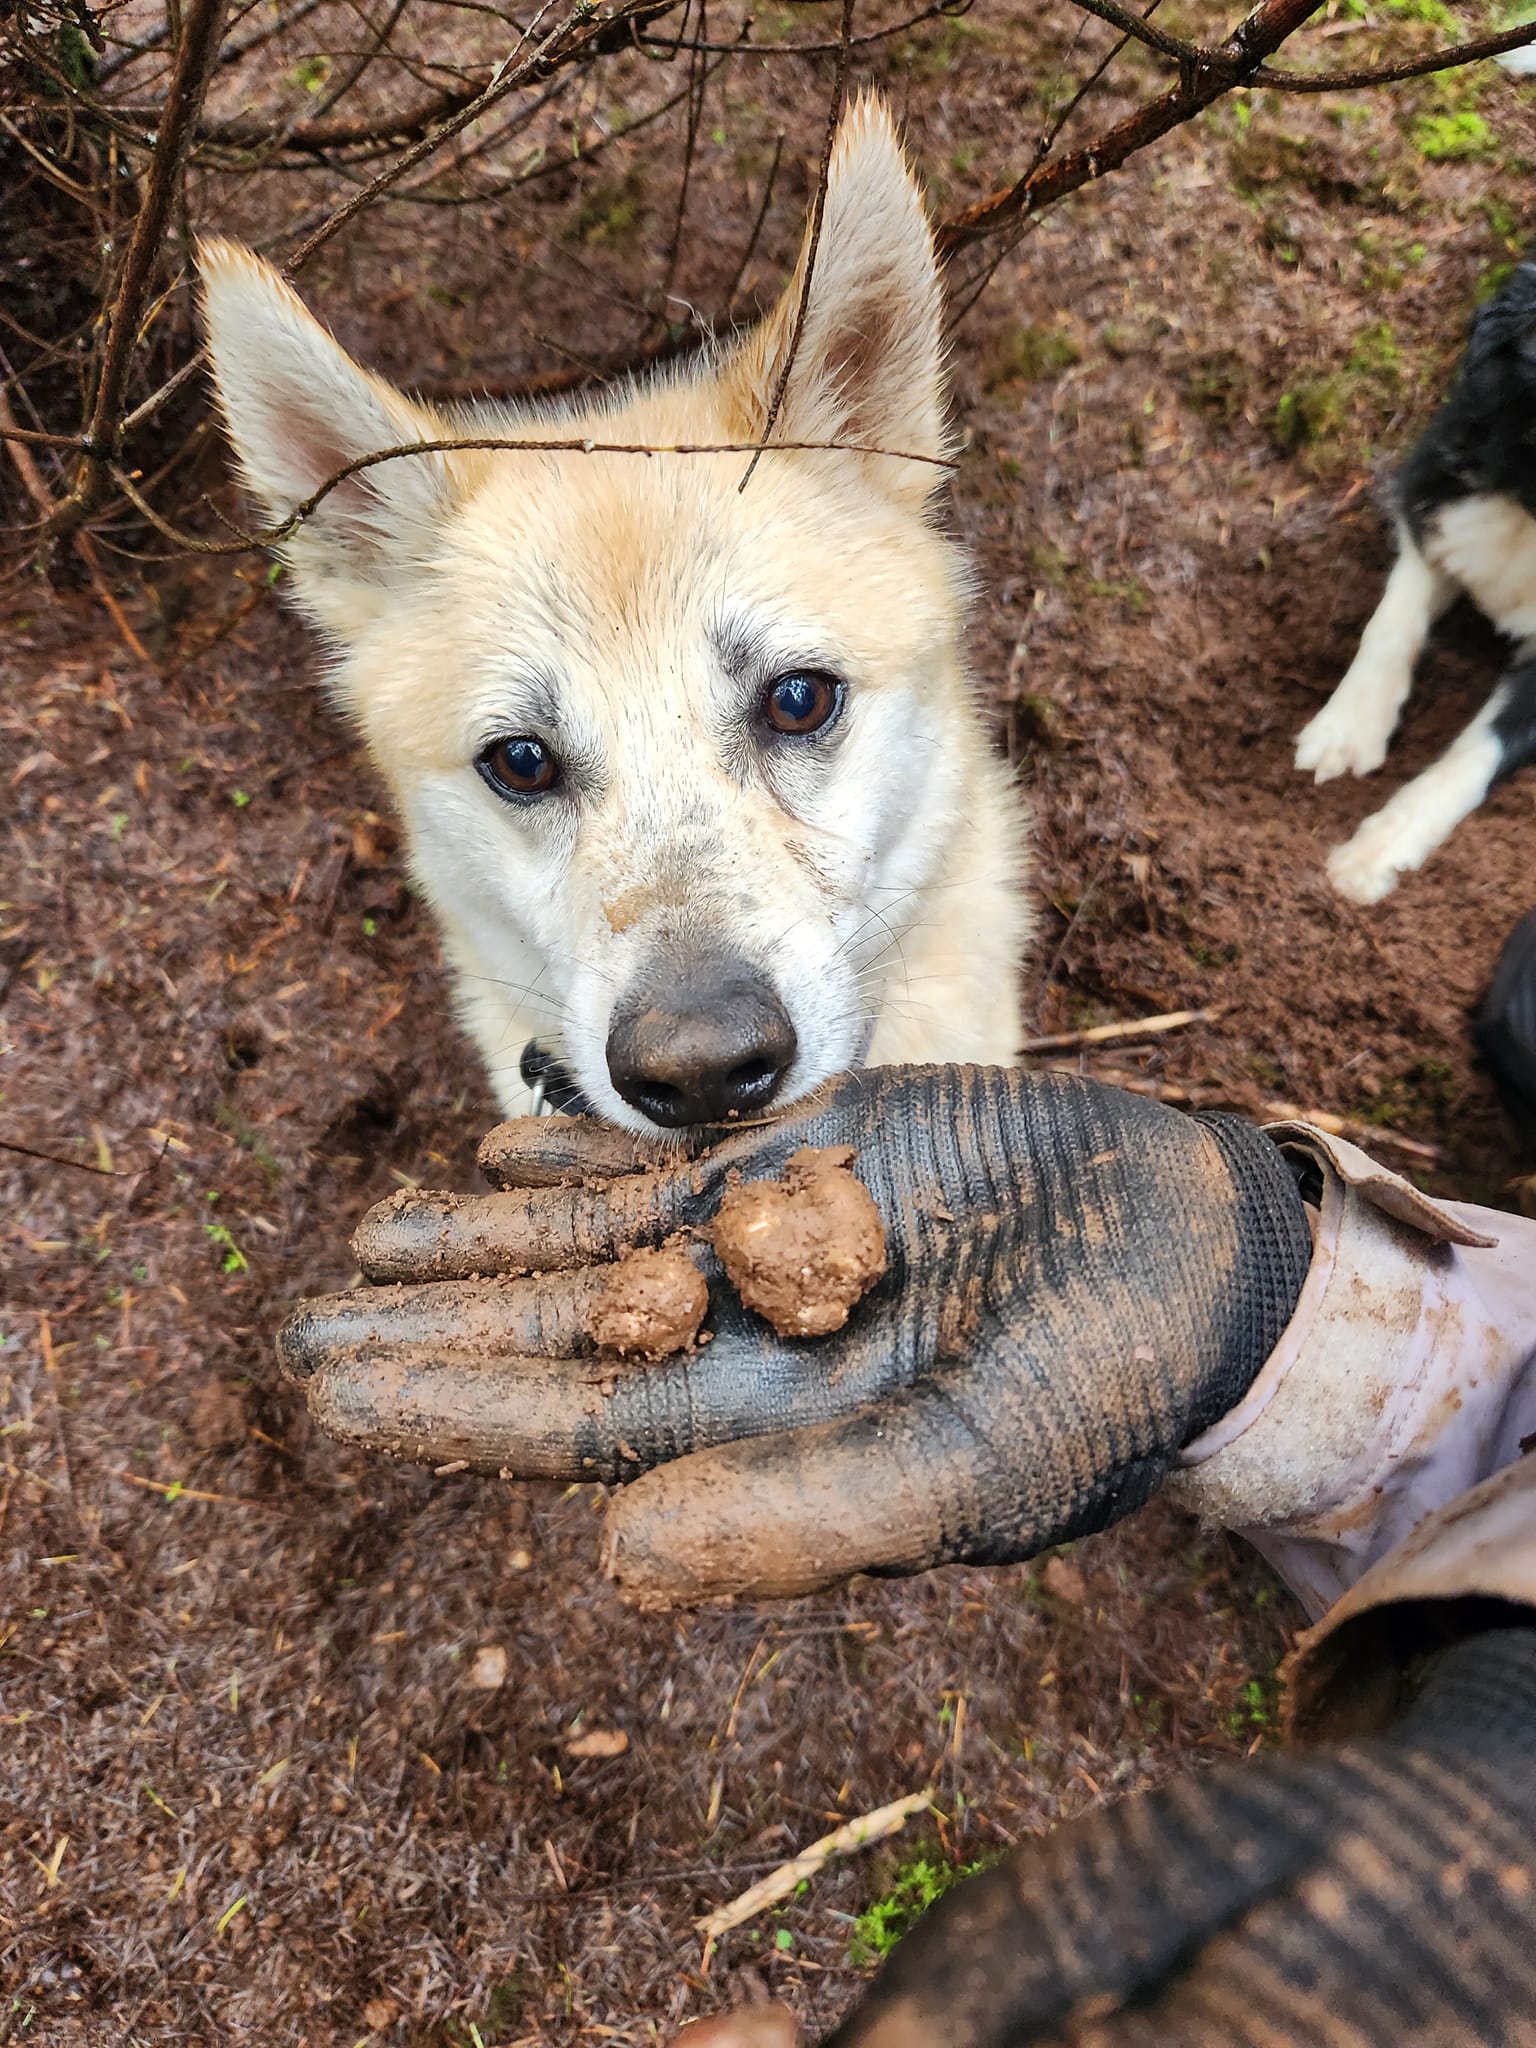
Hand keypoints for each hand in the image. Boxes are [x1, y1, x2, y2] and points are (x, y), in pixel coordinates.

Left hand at [276, 1066, 1310, 1606]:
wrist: (1196, 1254)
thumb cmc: (1104, 1383)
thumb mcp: (973, 1469)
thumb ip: (808, 1525)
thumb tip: (619, 1570)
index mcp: (772, 1435)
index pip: (580, 1429)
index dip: (454, 1410)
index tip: (334, 1392)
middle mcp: (751, 1344)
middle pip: (560, 1335)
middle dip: (435, 1328)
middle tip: (302, 1328)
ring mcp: (776, 1242)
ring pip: (596, 1242)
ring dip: (483, 1236)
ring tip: (368, 1232)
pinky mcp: (814, 1155)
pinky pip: (672, 1157)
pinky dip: (583, 1151)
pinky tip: (499, 1141)